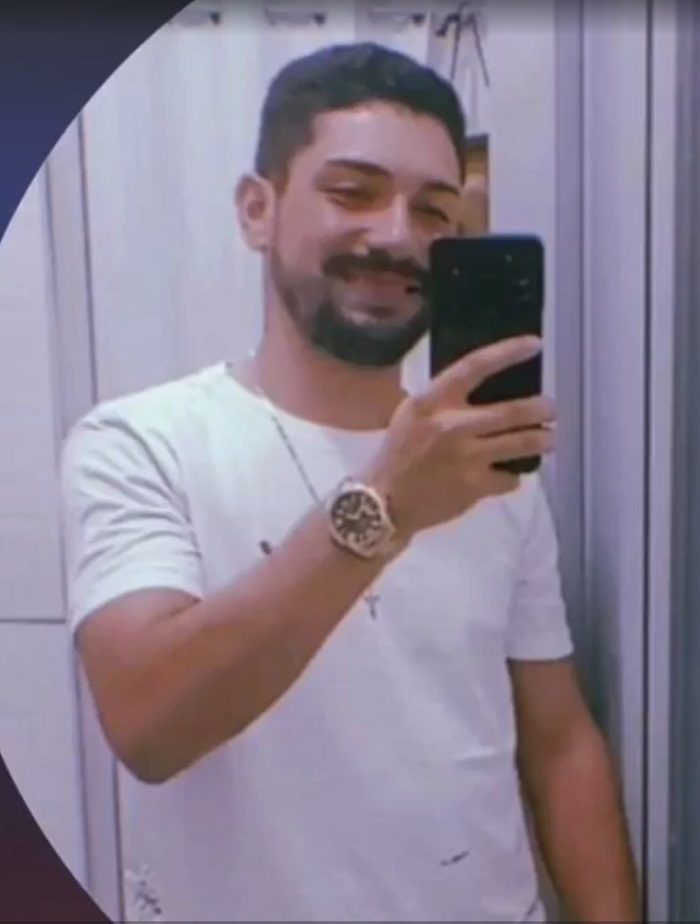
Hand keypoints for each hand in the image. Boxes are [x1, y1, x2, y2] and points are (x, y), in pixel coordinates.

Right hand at [363, 336, 555, 538]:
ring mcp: (465, 458)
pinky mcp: (474, 487)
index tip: (534, 344)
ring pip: (520, 444)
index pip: (475, 366)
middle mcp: (451, 425)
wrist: (385, 501)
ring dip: (541, 440)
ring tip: (548, 439)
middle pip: (511, 411)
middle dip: (540, 409)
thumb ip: (445, 400)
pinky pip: (509, 478)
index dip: (508, 353)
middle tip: (551, 409)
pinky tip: (508, 474)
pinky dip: (513, 476)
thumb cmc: (398, 452)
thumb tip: (489, 385)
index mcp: (432, 401)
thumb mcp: (413, 414)